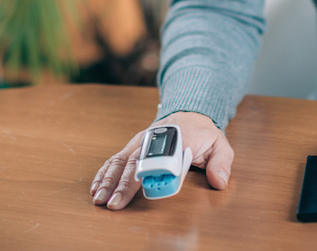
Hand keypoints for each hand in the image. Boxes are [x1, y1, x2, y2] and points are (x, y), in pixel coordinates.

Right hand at [90, 111, 232, 208]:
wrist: (189, 113)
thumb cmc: (203, 133)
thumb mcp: (220, 145)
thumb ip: (221, 163)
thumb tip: (219, 181)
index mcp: (178, 138)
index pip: (166, 158)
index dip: (157, 173)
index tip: (149, 189)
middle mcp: (154, 139)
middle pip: (137, 161)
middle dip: (123, 184)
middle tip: (114, 202)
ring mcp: (141, 142)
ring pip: (121, 160)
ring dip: (108, 180)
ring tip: (99, 198)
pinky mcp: (133, 146)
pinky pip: (115, 159)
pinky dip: (104, 172)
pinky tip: (96, 186)